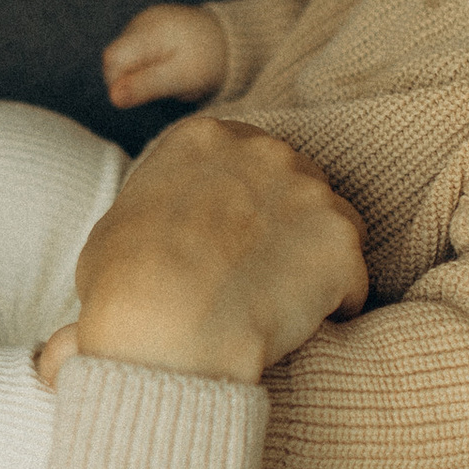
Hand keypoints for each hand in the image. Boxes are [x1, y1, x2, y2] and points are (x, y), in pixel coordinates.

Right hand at [36, 117, 366, 389]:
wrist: (162, 327)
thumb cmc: (124, 287)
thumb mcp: (114, 230)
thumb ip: (150, 215)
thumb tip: (147, 240)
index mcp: (206, 138)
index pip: (246, 157)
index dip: (244, 202)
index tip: (233, 238)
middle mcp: (265, 151)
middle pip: (296, 184)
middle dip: (286, 226)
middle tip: (261, 274)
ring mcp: (310, 194)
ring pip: (334, 227)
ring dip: (316, 262)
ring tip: (284, 305)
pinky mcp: (340, 245)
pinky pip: (354, 281)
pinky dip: (336, 307)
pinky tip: (303, 331)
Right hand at [103, 2, 227, 109]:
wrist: (232, 40)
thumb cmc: (208, 61)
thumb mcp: (181, 78)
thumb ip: (146, 86)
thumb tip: (113, 97)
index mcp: (149, 32)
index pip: (112, 59)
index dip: (118, 82)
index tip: (143, 94)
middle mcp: (142, 22)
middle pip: (114, 58)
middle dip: (129, 79)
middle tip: (159, 86)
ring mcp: (144, 21)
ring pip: (124, 56)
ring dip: (138, 72)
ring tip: (167, 75)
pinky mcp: (149, 26)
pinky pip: (136, 50)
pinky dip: (146, 64)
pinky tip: (167, 65)